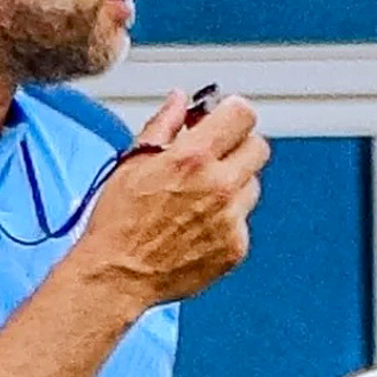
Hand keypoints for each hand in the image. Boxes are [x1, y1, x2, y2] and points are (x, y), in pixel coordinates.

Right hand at [77, 89, 269, 311]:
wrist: (117, 275)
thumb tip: (180, 101)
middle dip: (237, 146)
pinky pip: (242, 222)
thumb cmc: (118, 222)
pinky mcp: (234, 248)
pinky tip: (197, 227)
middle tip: (214, 157)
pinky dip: (226, 220)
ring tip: (198, 199)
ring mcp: (231, 220)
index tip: (221, 120)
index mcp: (193, 158)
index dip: (232, 113)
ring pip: (252, 186)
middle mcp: (219, 187)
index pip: (243, 115)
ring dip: (233, 185)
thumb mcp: (132, 162)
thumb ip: (163, 125)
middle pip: (258, 148)